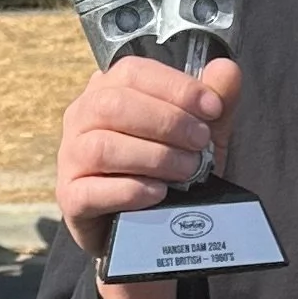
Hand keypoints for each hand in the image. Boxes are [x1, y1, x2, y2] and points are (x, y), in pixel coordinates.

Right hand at [58, 48, 240, 298]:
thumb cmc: (165, 171)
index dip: (175, 86)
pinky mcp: (70, 197)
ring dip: (153, 157)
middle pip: (113, 105)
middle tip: (200, 143)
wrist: (144, 229)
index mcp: (108, 91)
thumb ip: (213, 102)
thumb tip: (227, 69)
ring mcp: (71, 158)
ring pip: (102, 147)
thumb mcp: (197, 134)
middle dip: (167, 122)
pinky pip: (93, 190)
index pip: (132, 72)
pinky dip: (130, 190)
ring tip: (187, 171)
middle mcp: (81, 118)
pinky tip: (159, 193)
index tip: (212, 108)